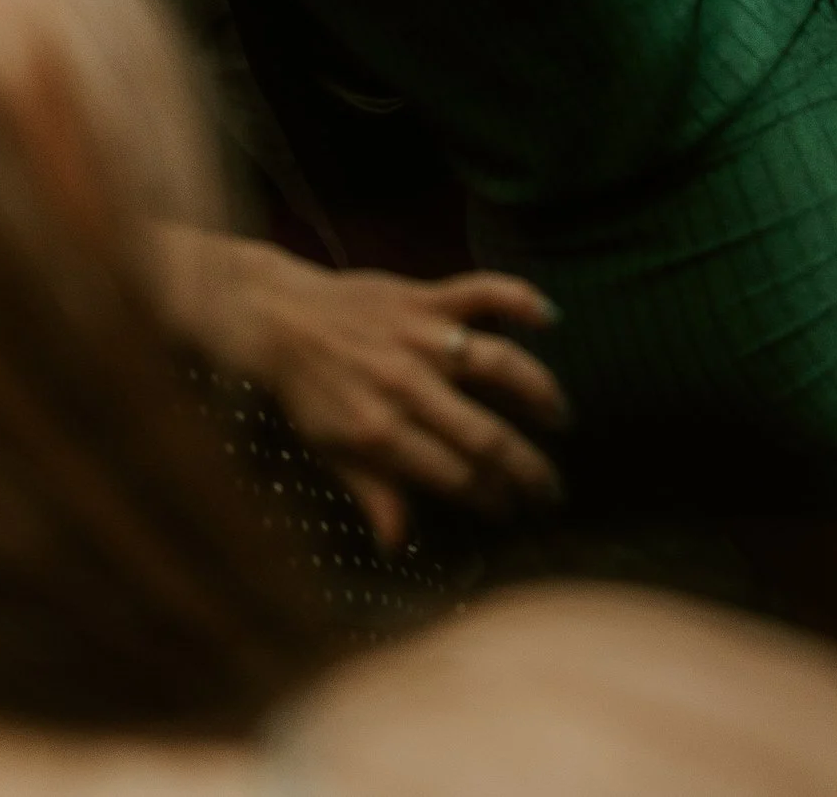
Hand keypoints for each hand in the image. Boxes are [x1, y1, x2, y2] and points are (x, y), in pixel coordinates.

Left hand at [174, 240, 566, 545]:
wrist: (276, 318)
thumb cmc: (304, 392)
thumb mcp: (329, 452)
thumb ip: (372, 493)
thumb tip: (398, 546)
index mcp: (379, 432)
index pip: (453, 477)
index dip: (490, 499)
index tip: (513, 511)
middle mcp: (406, 386)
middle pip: (483, 434)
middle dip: (526, 467)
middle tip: (553, 488)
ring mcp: (419, 337)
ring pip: (496, 363)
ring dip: (537, 390)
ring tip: (560, 415)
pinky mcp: (423, 296)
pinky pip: (481, 291)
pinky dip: (517, 298)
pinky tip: (548, 317)